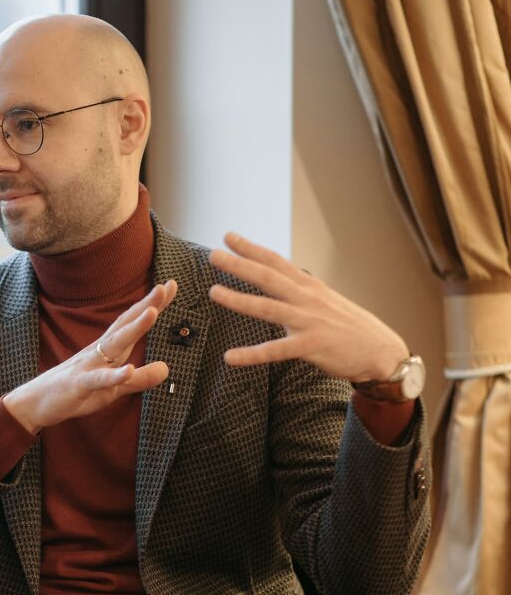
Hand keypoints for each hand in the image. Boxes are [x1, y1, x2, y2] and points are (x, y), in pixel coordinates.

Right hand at [4, 280, 177, 432]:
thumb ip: (139, 380)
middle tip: (166, 286)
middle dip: (146, 305)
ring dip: (133, 328)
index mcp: (108, 350)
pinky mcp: (78, 385)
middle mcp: (99, 352)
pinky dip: (113, 375)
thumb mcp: (113, 389)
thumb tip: (166, 368)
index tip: (172, 284)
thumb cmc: (75, 392)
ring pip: (113, 345)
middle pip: (125, 325)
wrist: (36, 403)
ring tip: (153, 312)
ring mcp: (88, 366)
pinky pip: (98, 379)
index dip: (153, 305)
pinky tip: (129, 370)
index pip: (132, 323)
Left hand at [208, 234, 408, 381]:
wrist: (381, 351)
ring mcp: (309, 321)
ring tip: (213, 292)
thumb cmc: (350, 328)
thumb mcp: (325, 302)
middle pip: (268, 277)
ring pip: (268, 308)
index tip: (229, 236)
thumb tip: (280, 282)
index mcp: (309, 287)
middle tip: (213, 254)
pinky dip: (251, 355)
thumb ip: (301, 292)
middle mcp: (307, 299)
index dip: (252, 248)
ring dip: (238, 299)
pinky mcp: (311, 346)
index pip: (276, 262)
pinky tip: (229, 357)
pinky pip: (275, 351)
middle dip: (239, 265)